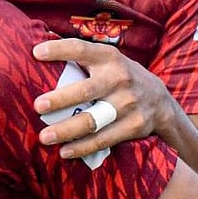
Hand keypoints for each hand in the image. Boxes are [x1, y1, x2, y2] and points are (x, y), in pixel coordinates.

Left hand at [32, 38, 172, 158]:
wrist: (161, 101)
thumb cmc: (120, 77)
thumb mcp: (108, 60)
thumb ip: (82, 57)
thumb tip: (39, 47)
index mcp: (109, 57)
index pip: (81, 49)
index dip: (59, 49)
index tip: (36, 53)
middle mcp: (119, 78)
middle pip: (86, 91)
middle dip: (60, 99)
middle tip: (37, 106)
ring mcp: (128, 104)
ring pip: (93, 120)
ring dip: (66, 130)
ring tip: (44, 136)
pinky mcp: (134, 126)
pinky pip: (104, 139)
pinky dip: (82, 147)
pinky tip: (65, 151)